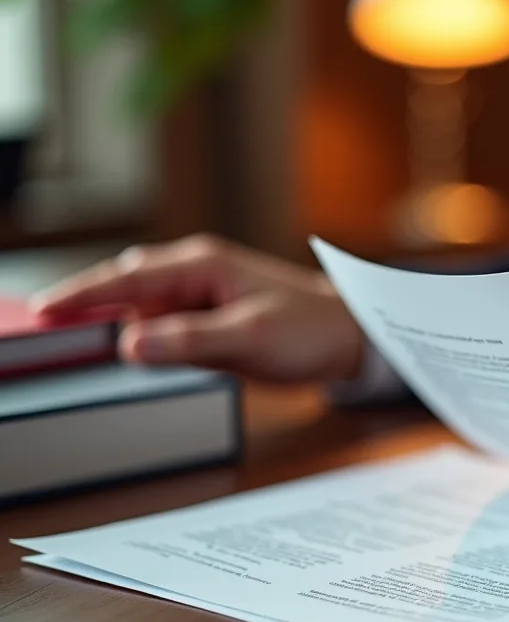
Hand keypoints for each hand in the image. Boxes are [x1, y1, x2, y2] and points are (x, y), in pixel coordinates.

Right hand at [31, 234, 363, 382]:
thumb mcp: (250, 336)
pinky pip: (164, 327)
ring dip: (112, 322)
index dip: (82, 295)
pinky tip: (127, 355)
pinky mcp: (211, 321)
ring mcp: (202, 298)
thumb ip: (190, 340)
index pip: (127, 278)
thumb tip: (130, 343)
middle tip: (45, 329)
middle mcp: (196, 275)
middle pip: (126, 287)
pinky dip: (142, 338)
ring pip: (142, 309)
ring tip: (75, 343)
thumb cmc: (310, 328)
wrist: (351, 337)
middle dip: (86, 304)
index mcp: (202, 265)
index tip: (45, 311)